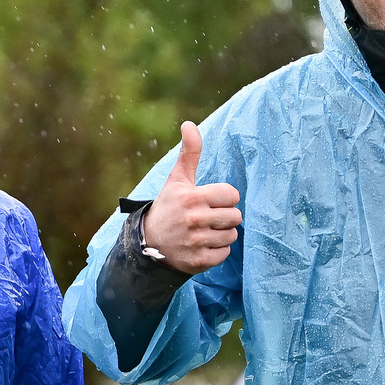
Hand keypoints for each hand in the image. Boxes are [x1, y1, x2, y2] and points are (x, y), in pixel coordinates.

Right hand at [141, 121, 241, 273]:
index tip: (210, 201)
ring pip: (232, 235)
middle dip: (225, 216)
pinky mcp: (198, 261)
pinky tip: (203, 245)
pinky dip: (217, 251)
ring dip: (222, 233)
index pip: (232, 195)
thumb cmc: (168, 207)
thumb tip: (189, 124)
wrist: (149, 243)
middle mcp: (194, 220)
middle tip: (208, 217)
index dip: (224, 197)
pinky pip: (225, 253)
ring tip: (205, 231)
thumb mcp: (177, 180)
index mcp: (192, 197)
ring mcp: (196, 242)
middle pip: (236, 216)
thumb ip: (189, 153)